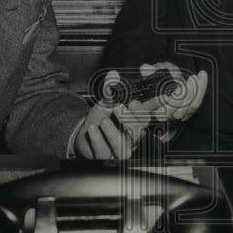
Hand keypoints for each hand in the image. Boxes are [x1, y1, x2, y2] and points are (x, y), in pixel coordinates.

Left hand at [72, 63, 207, 158]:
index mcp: (136, 122)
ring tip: (103, 120)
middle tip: (118, 108)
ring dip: (113, 133)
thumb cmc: (102, 116)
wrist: (86, 131)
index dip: (145, 110)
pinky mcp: (105, 158)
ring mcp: (119, 149)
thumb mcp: (106, 101)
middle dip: (129, 121)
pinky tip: (92, 129)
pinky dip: (98, 140)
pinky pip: (104, 152)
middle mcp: (131, 138)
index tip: (135, 101)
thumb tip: (112, 75)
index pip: (146, 117)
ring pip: (122, 148)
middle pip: (137, 134)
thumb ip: (111, 89)